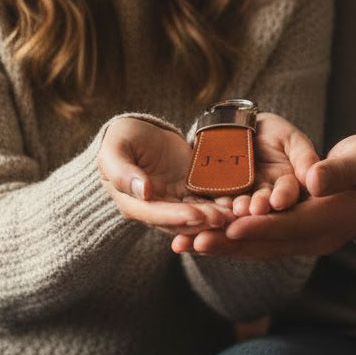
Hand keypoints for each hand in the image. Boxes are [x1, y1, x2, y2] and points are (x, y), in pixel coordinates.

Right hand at [98, 117, 233, 233]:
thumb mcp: (114, 150)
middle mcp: (156, 209)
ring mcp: (176, 201)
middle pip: (181, 221)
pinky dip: (223, 202)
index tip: (195, 216)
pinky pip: (209, 199)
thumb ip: (123, 172)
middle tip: (224, 219)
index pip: (155, 215)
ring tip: (237, 213)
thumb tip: (143, 192)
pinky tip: (241, 200)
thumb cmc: (119, 140)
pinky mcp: (192, 190)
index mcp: (133, 204)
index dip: (175, 217)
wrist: (137, 133)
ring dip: (217, 216)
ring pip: (199, 214)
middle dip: (203, 221)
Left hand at [172, 133, 355, 258]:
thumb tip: (313, 178)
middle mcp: (317, 236)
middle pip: (267, 244)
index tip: (229, 226)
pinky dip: (231, 241)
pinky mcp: (296, 236)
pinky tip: (203, 237)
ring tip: (185, 244)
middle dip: (227, 243)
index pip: (291, 225)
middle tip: (190, 242)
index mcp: (334, 217)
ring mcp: (306, 240)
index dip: (259, 226)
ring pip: (259, 247)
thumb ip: (339, 170)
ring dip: (222, 247)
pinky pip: (260, 242)